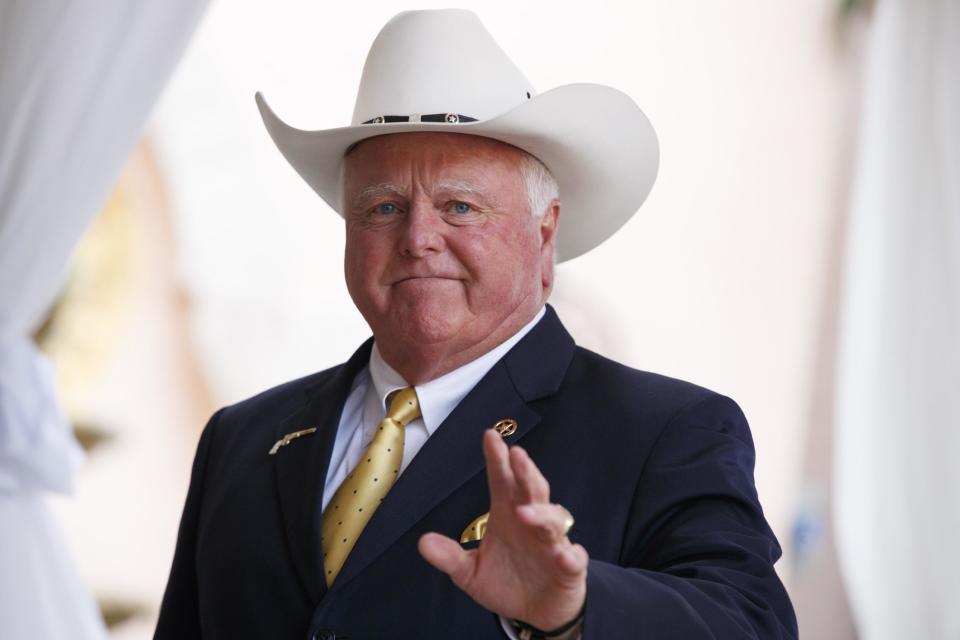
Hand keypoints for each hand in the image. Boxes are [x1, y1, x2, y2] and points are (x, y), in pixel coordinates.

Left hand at [418, 429, 587, 629]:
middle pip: (531, 490)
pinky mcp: (568, 569)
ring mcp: (552, 544)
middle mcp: (531, 523)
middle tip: (517, 455)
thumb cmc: (507, 583)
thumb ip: (450, 557)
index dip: (497, 459)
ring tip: (524, 512)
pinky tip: (564, 555)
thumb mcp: (471, 572)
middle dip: (525, 472)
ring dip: (541, 513)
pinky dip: (571, 555)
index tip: (489, 436)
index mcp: (507, 515)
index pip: (502, 481)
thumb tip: (423, 542)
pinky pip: (574, 558)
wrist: (537, 613)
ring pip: (553, 520)